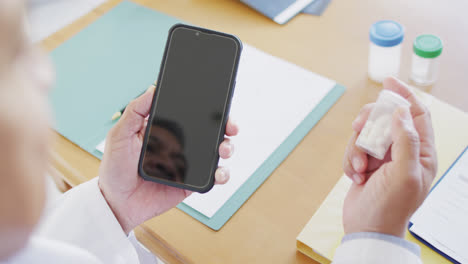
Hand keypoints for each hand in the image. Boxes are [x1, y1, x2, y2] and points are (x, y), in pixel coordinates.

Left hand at [98, 85, 238, 233]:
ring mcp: (188, 164)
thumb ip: (135, 111)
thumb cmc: (115, 168)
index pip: (192, 114)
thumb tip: (152, 88)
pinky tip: (219, 173)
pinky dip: (222, 174)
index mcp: (166, 129)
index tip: (219, 103)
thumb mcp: (120, 134)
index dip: (209, 109)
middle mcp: (181, 144)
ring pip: (216, 152)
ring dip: (227, 148)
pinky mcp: (191, 183)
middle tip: (231, 127)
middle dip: (227, 126)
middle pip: (211, 131)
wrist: (116, 202)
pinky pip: (212, 177)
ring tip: (223, 149)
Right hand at [342, 77, 436, 237]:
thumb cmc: (391, 206)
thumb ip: (406, 140)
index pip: (416, 114)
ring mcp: (383, 157)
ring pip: (365, 133)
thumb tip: (400, 112)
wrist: (368, 228)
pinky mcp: (365, 163)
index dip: (404, 95)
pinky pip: (353, 148)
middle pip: (384, 118)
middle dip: (369, 122)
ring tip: (360, 169)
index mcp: (421, 151)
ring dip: (357, 149)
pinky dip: (350, 161)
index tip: (388, 81)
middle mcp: (402, 151)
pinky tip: (356, 177)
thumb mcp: (404, 173)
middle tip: (359, 128)